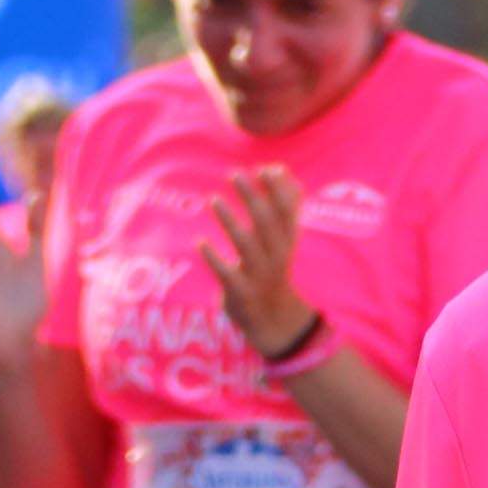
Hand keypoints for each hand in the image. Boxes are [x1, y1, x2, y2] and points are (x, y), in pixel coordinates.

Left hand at [201, 170, 317, 358]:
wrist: (274, 319)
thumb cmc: (273, 268)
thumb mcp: (285, 238)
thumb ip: (285, 204)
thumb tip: (280, 168)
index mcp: (287, 241)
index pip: (287, 211)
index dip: (278, 190)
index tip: (266, 168)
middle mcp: (277, 256)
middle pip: (267, 223)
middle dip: (252, 198)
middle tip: (234, 174)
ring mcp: (260, 275)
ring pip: (247, 245)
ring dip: (230, 222)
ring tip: (213, 200)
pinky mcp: (242, 293)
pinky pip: (227, 274)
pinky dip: (214, 258)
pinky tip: (200, 242)